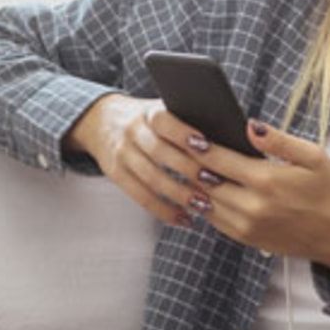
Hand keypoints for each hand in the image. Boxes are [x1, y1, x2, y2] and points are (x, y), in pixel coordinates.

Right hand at [67, 93, 209, 228]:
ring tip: (204, 206)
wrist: (101, 121)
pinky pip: (140, 197)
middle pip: (160, 152)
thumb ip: (187, 120)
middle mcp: (132, 131)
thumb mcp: (162, 109)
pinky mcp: (116, 174)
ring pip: (151, 178)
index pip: (164, 120)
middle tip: (215, 183)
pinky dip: (164, 211)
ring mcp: (122, 154)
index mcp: (147, 112)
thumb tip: (228, 138)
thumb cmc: (148, 119)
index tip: (207, 146)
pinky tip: (184, 219)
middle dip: (189, 169)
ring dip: (179, 195)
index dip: (184, 133)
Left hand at [157, 117, 329, 281]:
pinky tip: (202, 186)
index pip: (216, 158)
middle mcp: (251, 206)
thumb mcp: (313, 156)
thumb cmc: (328, 190)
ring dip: (192, 183)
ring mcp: (246, 226)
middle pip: (203, 180)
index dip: (195, 143)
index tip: (183, 130)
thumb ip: (279, 140)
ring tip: (182, 162)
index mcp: (267, 180)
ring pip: (204, 201)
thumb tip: (250, 125)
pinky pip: (213, 219)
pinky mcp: (245, 239)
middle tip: (173, 143)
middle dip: (187, 161)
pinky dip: (203, 202)